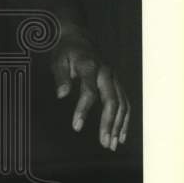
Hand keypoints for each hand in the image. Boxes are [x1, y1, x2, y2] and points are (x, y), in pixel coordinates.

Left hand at [51, 28, 129, 150]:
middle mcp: (107, 73)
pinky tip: (121, 136)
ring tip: (112, 145)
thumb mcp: (57, 60)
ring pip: (122, 104)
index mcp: (90, 67)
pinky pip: (125, 103)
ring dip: (118, 126)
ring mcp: (115, 78)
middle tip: (105, 144)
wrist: (79, 38)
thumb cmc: (65, 52)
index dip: (83, 110)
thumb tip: (61, 94)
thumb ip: (60, 77)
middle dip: (109, 124)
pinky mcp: (117, 83)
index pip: (89, 91)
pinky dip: (125, 120)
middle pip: (112, 101)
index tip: (76, 128)